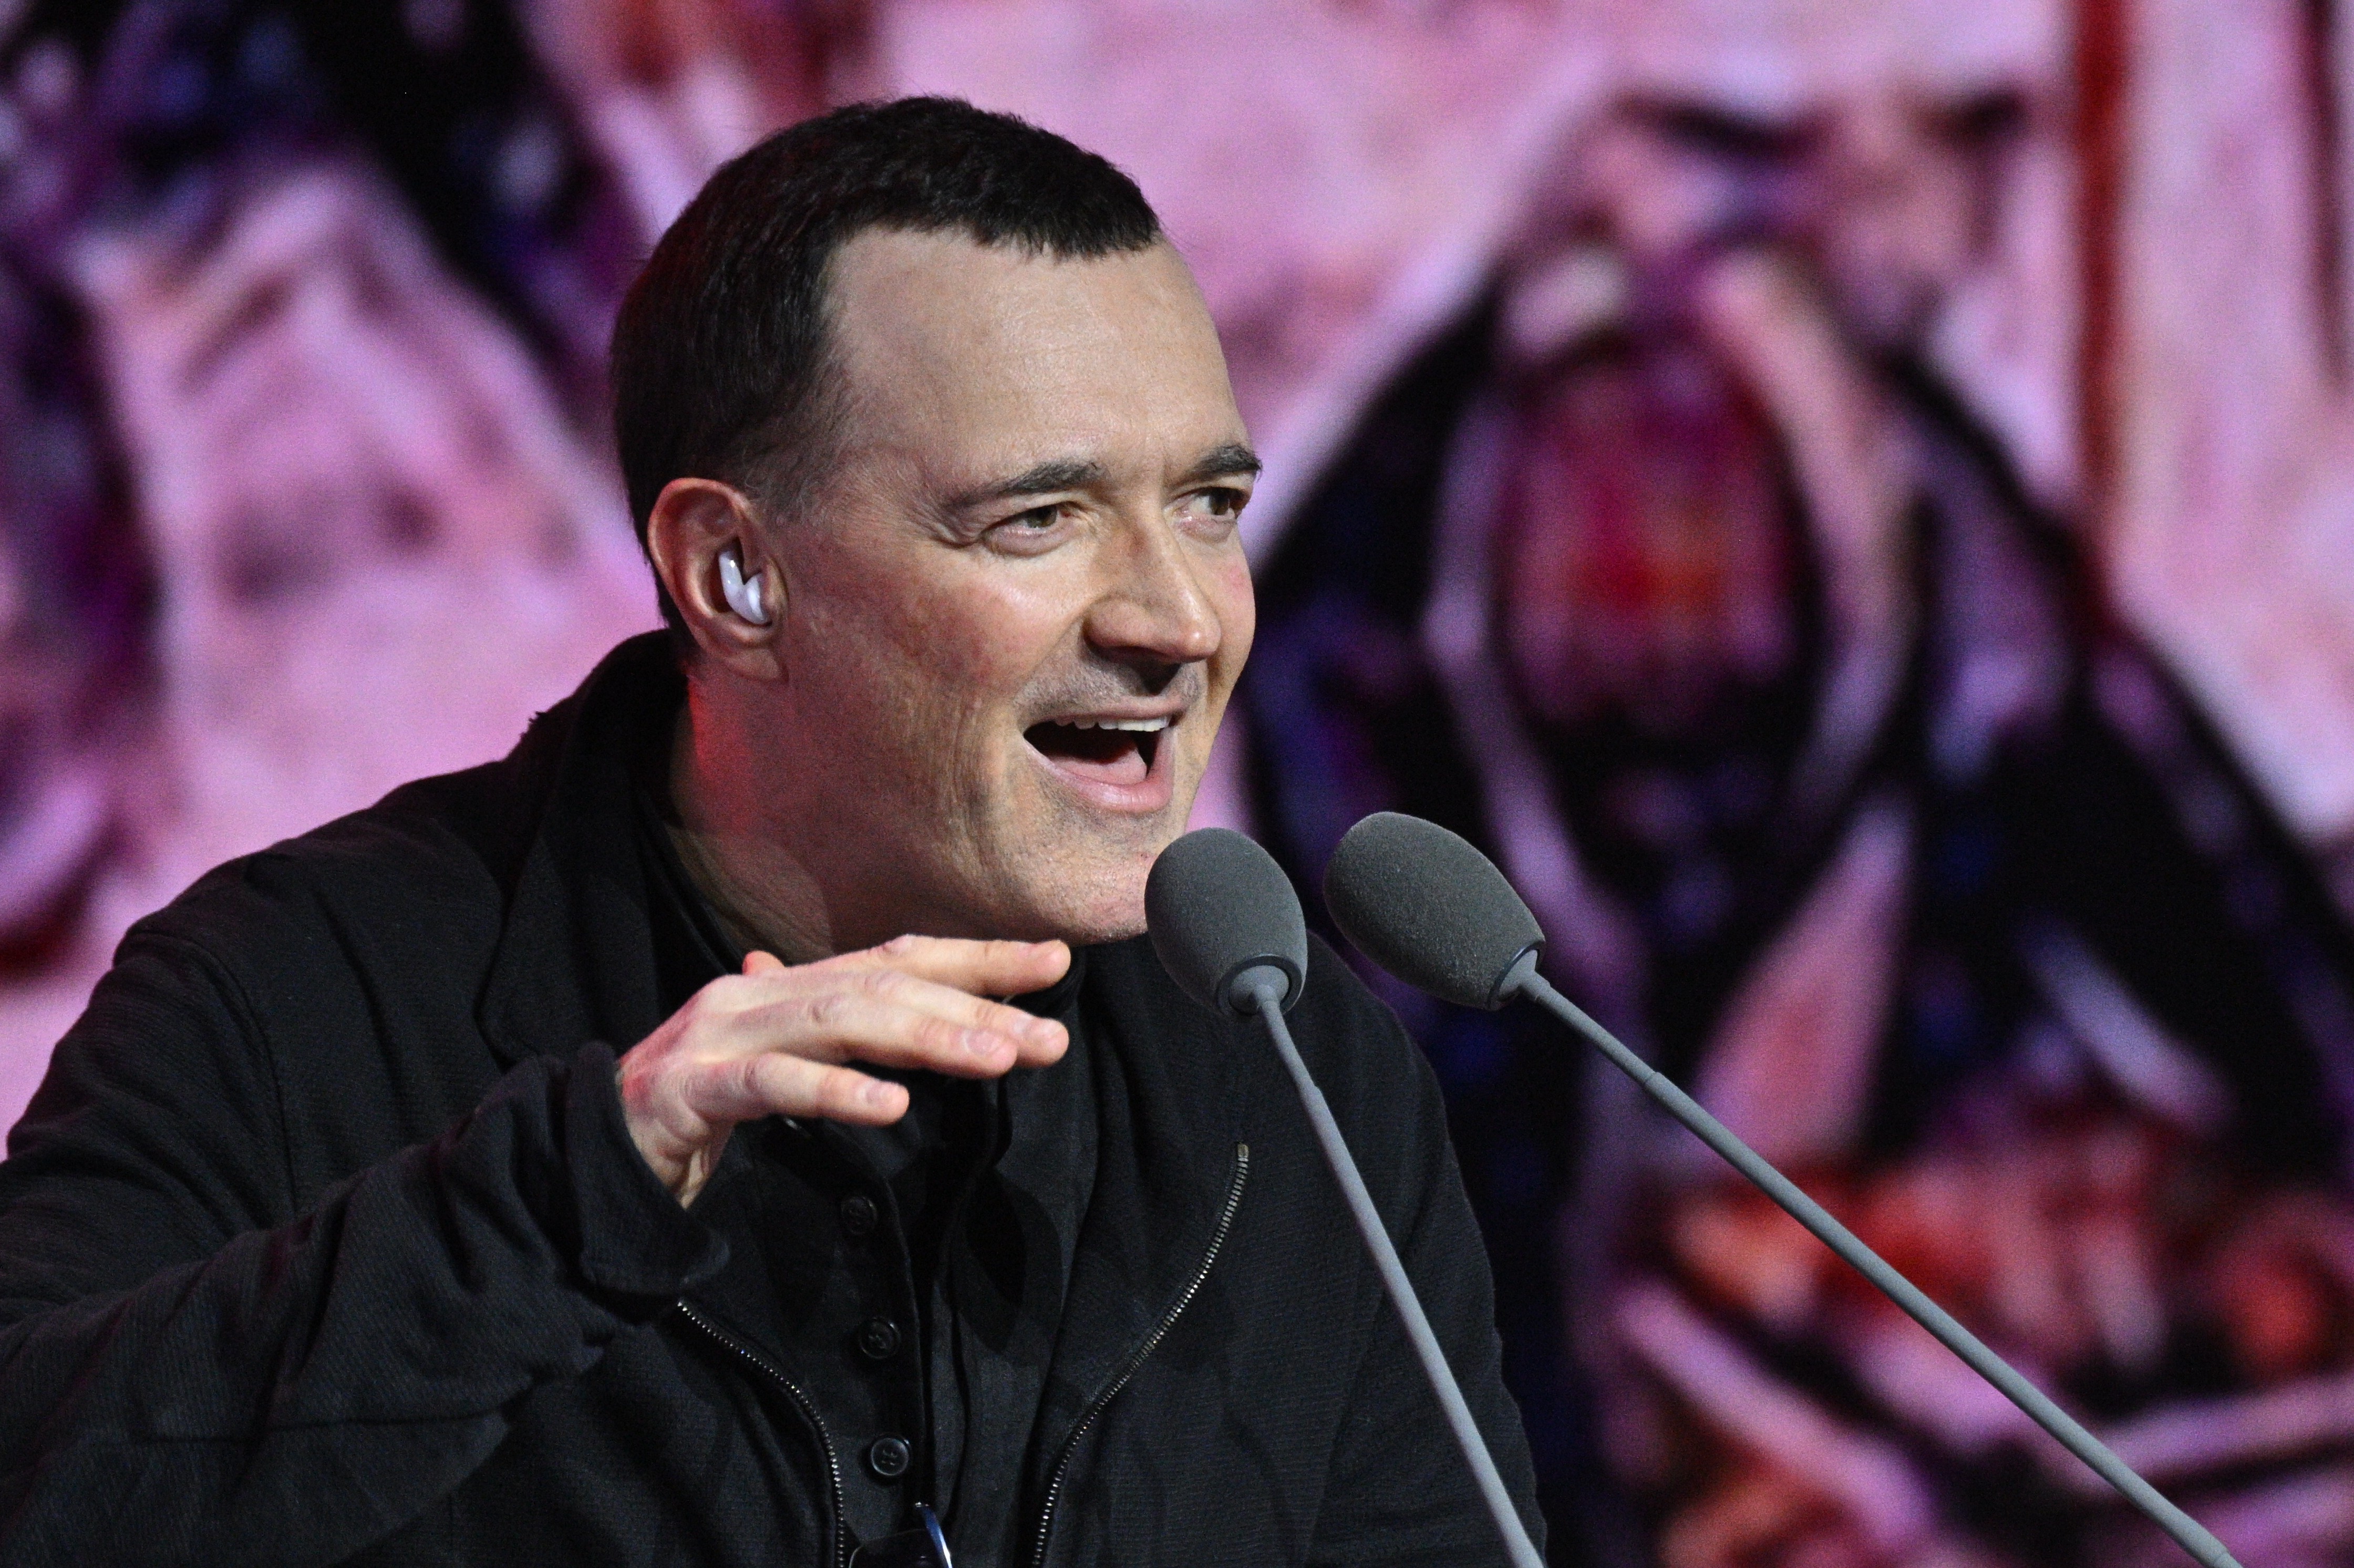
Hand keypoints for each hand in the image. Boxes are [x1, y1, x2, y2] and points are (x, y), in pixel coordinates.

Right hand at [616, 935, 1070, 1204]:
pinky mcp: (687, 1090)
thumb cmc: (691, 1113)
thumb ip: (838, 1040)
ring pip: (840, 1021)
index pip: (897, 959)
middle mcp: (758, 994)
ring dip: (926, 1037)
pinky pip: (773, 1085)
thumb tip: (903, 1002)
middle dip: (974, 1006)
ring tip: (998, 1058)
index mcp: (786, 988)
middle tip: (1049, 1035)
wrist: (580, 1153)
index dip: (978, 958)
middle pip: (884, 986)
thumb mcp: (780, 1069)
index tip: (1055, 965)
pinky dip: (835, 1092)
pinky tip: (892, 1107)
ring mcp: (719, 1035)